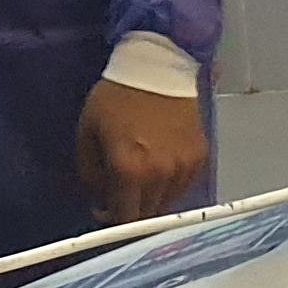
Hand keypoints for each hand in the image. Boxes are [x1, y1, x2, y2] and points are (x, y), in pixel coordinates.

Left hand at [78, 76, 211, 223]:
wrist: (156, 68)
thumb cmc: (115, 98)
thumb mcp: (87, 135)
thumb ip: (91, 175)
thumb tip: (101, 202)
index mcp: (128, 169)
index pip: (124, 217)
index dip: (111, 219)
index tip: (104, 209)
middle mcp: (160, 174)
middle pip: (147, 215)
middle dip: (130, 210)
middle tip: (119, 193)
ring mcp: (184, 167)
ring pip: (167, 203)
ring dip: (151, 199)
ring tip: (139, 178)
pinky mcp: (201, 158)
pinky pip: (184, 187)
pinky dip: (169, 186)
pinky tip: (158, 168)